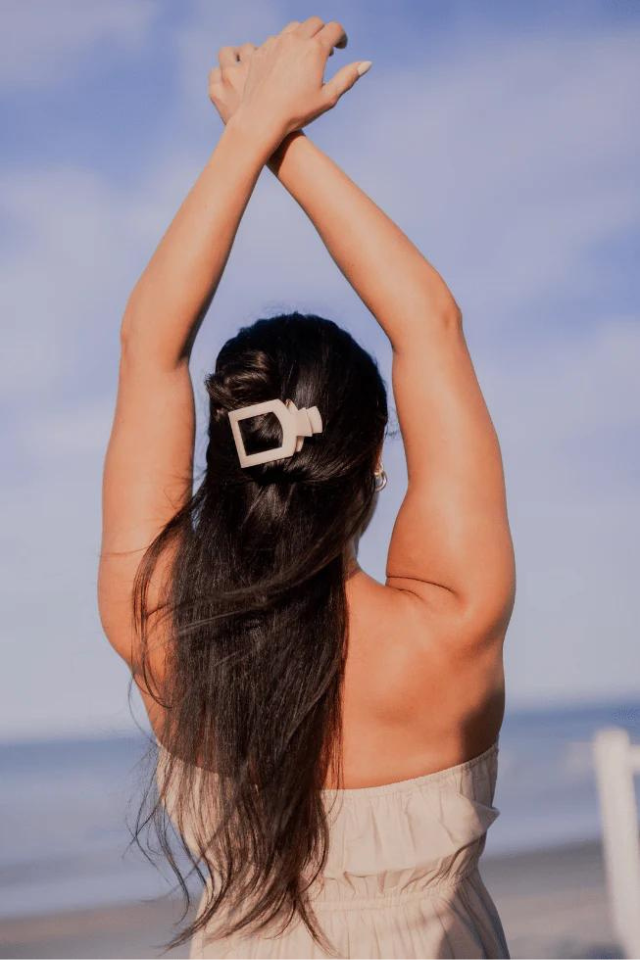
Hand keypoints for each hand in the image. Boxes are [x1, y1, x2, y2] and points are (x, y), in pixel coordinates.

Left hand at [208, 17, 370, 140]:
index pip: (334, 29)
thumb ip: (348, 77)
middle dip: (323, 32)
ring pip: (294, 28)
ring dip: (303, 36)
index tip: (341, 47)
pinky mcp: (259, 51)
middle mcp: (295, 40)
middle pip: (314, 23)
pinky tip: (285, 61)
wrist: (262, 118)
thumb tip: (367, 63)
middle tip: (325, 50)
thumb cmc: (298, 112)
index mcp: (315, 50)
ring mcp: (275, 43)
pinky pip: (275, 39)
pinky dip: (284, 45)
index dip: (341, 37)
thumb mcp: (328, 98)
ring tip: (305, 54)